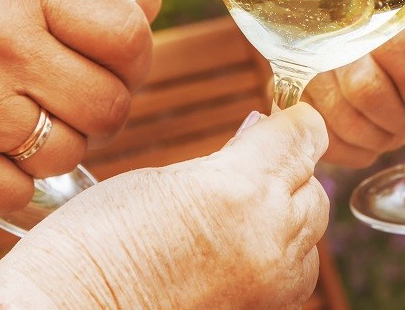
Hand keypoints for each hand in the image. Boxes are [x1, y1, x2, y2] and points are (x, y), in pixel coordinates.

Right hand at [0, 0, 158, 214]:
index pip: (127, 34)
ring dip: (61, 143)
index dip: (137, 55)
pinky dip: (15, 179)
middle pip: (111, 103)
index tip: (119, 62)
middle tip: (75, 97)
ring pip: (72, 152)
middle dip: (105, 106)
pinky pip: (21, 191)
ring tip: (22, 119)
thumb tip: (150, 5)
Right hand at [0, 104, 329, 309]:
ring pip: (309, 229)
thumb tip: (260, 133)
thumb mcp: (161, 179)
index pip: (304, 135)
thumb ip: (224, 158)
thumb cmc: (91, 245)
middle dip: (286, 168)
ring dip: (285, 213)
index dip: (290, 121)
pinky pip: (296, 273)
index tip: (275, 119)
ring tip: (233, 212)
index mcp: (239, 190)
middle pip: (312, 183)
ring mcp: (270, 285)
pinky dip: (279, 255)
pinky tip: (237, 249)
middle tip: (243, 165)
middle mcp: (269, 238)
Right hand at [304, 5, 404, 166]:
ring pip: (345, 121)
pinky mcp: (290, 97)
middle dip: (401, 118)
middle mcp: (331, 32)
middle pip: (366, 90)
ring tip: (392, 126)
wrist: (351, 24)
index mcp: (375, 8)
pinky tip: (370, 134)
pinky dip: (357, 150)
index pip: (401, 51)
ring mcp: (304, 66)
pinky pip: (326, 141)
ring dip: (381, 137)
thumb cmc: (403, 33)